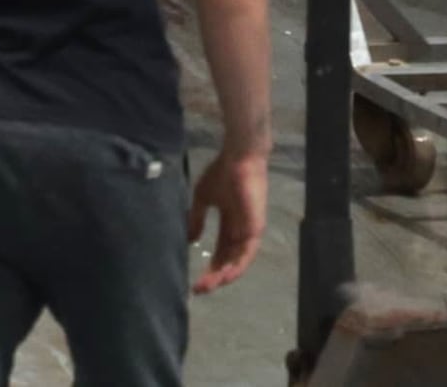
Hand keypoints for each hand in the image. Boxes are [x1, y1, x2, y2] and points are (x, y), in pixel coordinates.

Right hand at [190, 147, 267, 290]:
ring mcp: (249, 230)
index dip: (209, 267)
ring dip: (224, 276)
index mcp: (230, 224)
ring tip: (209, 286)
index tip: (194, 281)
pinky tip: (225, 276)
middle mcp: (241, 231)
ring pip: (238, 261)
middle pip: (228, 261)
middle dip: (214, 276)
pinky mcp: (255, 228)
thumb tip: (190, 240)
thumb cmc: (222, 172)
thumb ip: (197, 218)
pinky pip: (247, 254)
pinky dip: (237, 267)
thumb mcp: (203, 198)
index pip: (220, 252)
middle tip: (199, 289)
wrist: (238, 158)